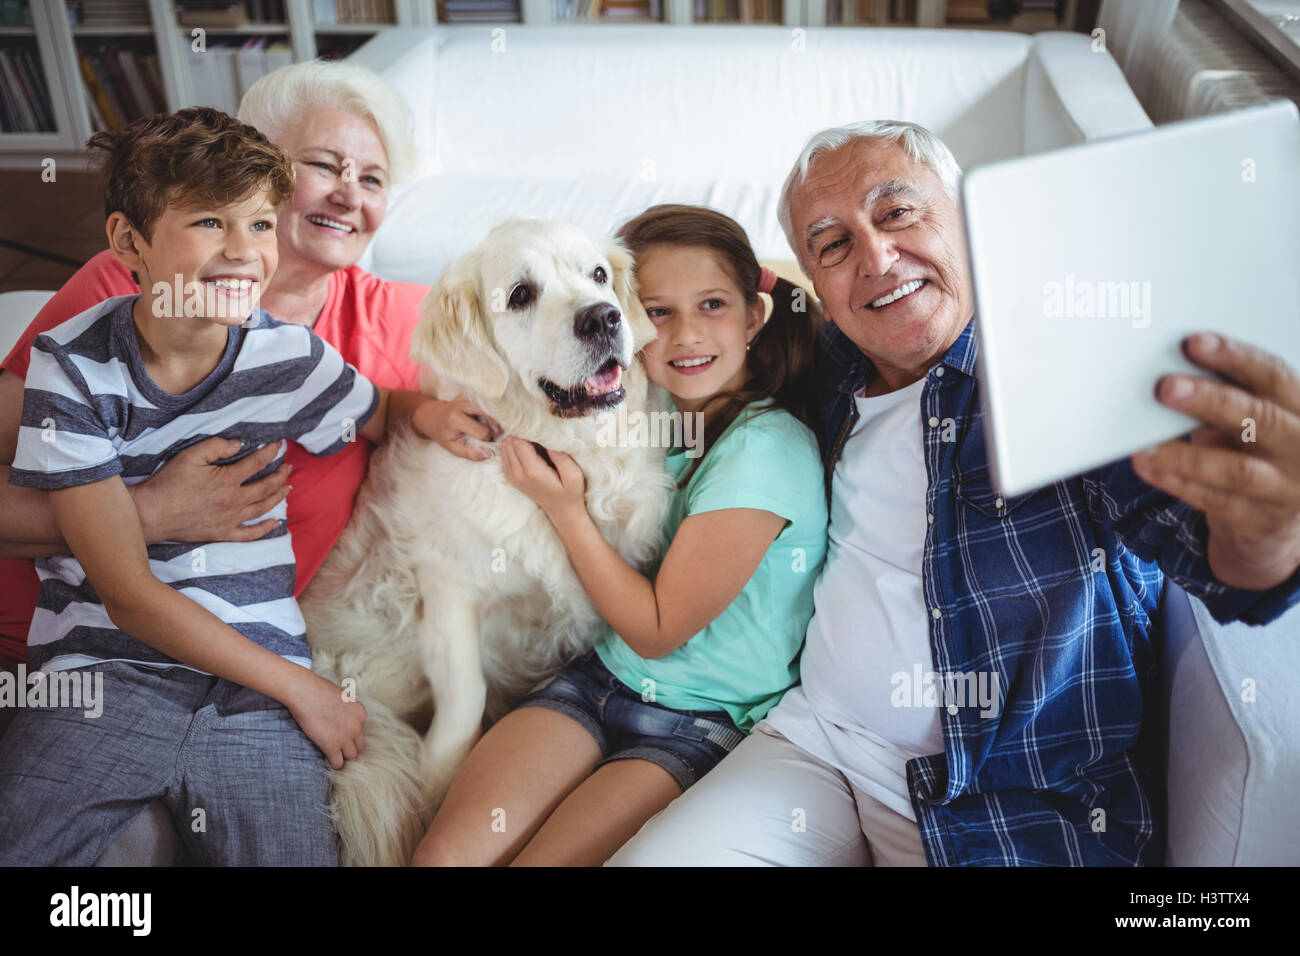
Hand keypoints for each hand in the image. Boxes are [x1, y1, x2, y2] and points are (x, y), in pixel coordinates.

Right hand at [130, 436, 289, 543]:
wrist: (152, 513)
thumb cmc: (169, 482)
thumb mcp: (190, 455)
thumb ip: (217, 446)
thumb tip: (240, 444)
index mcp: (228, 480)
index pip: (257, 463)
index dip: (271, 452)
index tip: (279, 445)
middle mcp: (234, 501)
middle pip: (266, 487)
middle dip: (280, 475)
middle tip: (288, 467)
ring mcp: (230, 519)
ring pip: (262, 508)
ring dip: (278, 497)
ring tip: (288, 488)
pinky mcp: (222, 533)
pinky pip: (249, 534)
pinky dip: (265, 529)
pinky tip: (275, 523)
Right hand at [285, 671, 367, 770]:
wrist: (304, 692)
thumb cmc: (318, 690)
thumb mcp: (342, 697)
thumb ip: (346, 710)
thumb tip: (342, 719)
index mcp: (361, 713)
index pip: (361, 731)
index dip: (350, 734)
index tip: (340, 734)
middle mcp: (357, 726)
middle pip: (359, 746)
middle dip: (350, 747)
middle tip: (338, 747)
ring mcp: (345, 737)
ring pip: (351, 756)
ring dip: (343, 756)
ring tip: (334, 755)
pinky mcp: (331, 746)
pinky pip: (338, 763)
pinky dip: (334, 764)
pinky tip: (327, 760)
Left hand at [412, 396, 501, 461]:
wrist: (432, 415)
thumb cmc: (442, 433)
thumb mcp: (451, 447)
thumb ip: (469, 453)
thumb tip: (488, 454)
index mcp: (456, 419)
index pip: (482, 432)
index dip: (485, 439)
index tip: (483, 442)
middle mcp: (463, 404)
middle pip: (490, 416)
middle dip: (494, 427)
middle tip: (491, 434)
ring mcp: (468, 396)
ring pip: (491, 409)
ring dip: (494, 419)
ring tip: (489, 428)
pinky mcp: (471, 393)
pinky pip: (487, 404)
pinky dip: (490, 413)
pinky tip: (485, 419)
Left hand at [500, 435, 586, 519]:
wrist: (562, 511)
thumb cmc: (570, 492)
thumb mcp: (573, 475)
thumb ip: (561, 456)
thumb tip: (548, 438)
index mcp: (533, 472)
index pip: (519, 442)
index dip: (527, 431)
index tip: (539, 427)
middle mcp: (518, 474)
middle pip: (509, 443)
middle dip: (521, 433)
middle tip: (536, 430)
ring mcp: (513, 477)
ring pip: (505, 448)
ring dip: (516, 440)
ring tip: (532, 438)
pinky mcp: (511, 477)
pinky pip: (505, 456)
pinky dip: (512, 448)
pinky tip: (526, 446)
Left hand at [1131, 331, 1299, 589]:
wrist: (1275, 518)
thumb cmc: (1253, 450)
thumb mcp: (1251, 418)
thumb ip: (1226, 393)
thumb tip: (1170, 368)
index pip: (1274, 375)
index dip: (1235, 357)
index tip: (1195, 341)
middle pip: (1258, 418)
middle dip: (1210, 400)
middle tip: (1165, 387)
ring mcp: (1285, 487)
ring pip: (1235, 469)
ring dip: (1185, 456)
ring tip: (1143, 446)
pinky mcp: (1259, 520)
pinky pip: (1214, 500)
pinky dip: (1177, 483)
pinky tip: (1147, 467)